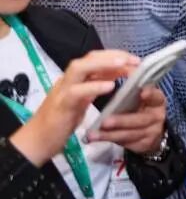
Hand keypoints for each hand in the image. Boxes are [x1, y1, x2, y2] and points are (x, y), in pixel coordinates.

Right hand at [8, 50, 135, 166]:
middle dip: (113, 56)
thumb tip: (114, 77)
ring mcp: (62, 91)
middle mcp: (67, 81)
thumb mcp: (81, 102)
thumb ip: (94, 88)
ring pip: (79, 68)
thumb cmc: (60, 122)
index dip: (115, 56)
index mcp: (74, 79)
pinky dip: (94, 86)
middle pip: (88, 58)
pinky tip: (110, 86)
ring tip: (124, 65)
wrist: (36, 142)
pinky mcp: (61, 105)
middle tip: (135, 61)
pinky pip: (76, 92)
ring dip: (104, 64)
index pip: (94, 59)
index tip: (135, 60)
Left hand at [89, 86, 166, 155]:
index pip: (156, 96)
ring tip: (93, 134)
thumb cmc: (139, 107)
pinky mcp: (144, 144)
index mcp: (157, 101)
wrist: (151, 130)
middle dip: (122, 121)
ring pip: (131, 134)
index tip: (142, 93)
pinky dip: (110, 140)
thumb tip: (108, 80)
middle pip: (141, 119)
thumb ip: (129, 91)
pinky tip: (97, 139)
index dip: (150, 95)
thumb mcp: (138, 98)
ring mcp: (152, 132)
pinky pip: (126, 143)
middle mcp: (157, 116)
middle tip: (105, 122)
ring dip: (111, 134)